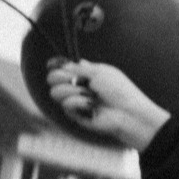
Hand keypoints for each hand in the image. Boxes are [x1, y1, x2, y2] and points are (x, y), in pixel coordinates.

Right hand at [45, 59, 171, 150]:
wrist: (127, 112)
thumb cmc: (119, 90)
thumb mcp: (100, 72)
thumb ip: (79, 68)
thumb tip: (64, 64)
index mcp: (84, 74)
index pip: (60, 68)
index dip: (55, 65)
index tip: (53, 64)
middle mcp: (77, 86)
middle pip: (51, 78)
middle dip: (60, 77)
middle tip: (76, 80)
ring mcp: (75, 101)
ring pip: (55, 92)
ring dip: (72, 90)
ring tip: (90, 95)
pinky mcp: (75, 114)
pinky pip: (66, 104)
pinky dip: (79, 102)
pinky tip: (91, 106)